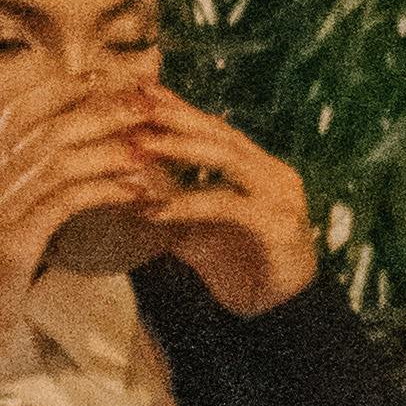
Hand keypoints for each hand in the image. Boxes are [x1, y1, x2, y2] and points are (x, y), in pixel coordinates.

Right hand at [0, 76, 170, 396]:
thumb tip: (58, 182)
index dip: (64, 90)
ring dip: (109, 148)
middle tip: (145, 104)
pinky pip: (64, 200)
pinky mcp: (8, 244)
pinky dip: (104, 189)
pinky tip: (136, 192)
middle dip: (99, 110)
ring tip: (150, 147)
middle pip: (45, 127)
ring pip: (56, 157)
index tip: (107, 79)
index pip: (20, 114)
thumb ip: (19, 203)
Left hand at [112, 91, 317, 314]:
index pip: (215, 128)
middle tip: (137, 104)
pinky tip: (156, 209)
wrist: (279, 314)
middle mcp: (272, 172)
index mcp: (257, 167)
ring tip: (141, 145)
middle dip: (177, 117)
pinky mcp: (277, 225)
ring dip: (181, 149)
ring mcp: (279, 195)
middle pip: (221, 133)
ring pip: (227, 158)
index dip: (180, 108)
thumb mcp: (196, 231)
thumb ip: (171, 203)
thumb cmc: (240, 268)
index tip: (142, 91)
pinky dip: (190, 204)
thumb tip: (126, 184)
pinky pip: (229, 205)